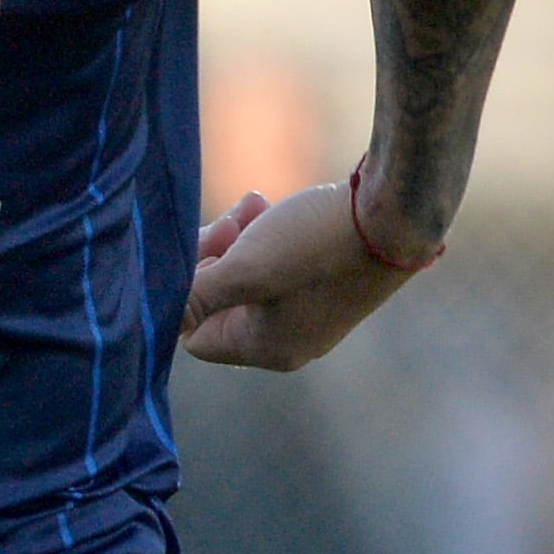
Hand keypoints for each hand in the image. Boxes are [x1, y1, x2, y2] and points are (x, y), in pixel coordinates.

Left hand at [181, 166, 426, 372]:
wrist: (396, 214)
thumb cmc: (315, 243)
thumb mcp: (245, 268)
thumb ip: (197, 295)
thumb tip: (156, 315)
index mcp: (267, 350)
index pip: (196, 335)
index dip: (189, 290)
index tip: (206, 247)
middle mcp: (291, 342)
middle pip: (222, 305)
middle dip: (215, 258)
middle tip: (230, 220)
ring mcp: (314, 314)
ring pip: (249, 279)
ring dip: (240, 240)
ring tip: (254, 203)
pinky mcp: (331, 284)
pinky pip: (279, 268)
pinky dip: (268, 237)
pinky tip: (273, 206)